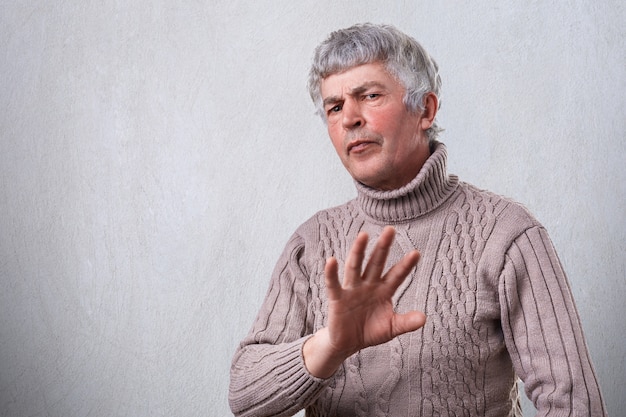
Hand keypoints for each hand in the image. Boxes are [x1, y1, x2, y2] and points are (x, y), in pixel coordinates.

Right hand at [303, 226, 425, 377]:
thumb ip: (406, 322)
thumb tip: (424, 318)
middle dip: (383, 247)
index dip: (405, 265)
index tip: (416, 253)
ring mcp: (352, 289)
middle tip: (391, 229)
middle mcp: (368, 285)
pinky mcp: (337, 298)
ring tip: (363, 235)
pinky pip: (333, 284)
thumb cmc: (371, 331)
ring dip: (358, 251)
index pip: (396, 275)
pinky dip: (331, 273)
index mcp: (384, 290)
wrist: (348, 344)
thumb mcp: (391, 328)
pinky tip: (332, 261)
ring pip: (355, 266)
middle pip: (376, 262)